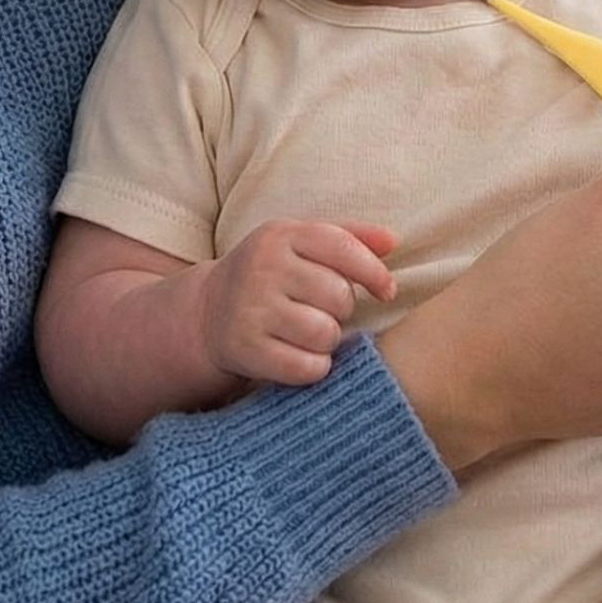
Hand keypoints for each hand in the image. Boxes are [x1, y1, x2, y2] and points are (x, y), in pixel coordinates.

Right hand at [201, 218, 396, 384]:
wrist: (209, 310)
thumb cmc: (272, 273)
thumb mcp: (301, 243)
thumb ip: (349, 237)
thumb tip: (393, 242)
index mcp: (281, 234)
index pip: (342, 247)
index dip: (374, 272)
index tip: (387, 291)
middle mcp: (263, 268)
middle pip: (338, 296)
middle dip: (343, 309)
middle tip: (325, 310)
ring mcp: (251, 310)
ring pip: (325, 334)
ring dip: (330, 340)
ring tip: (312, 332)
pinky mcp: (246, 350)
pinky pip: (306, 367)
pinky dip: (315, 367)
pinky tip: (303, 355)